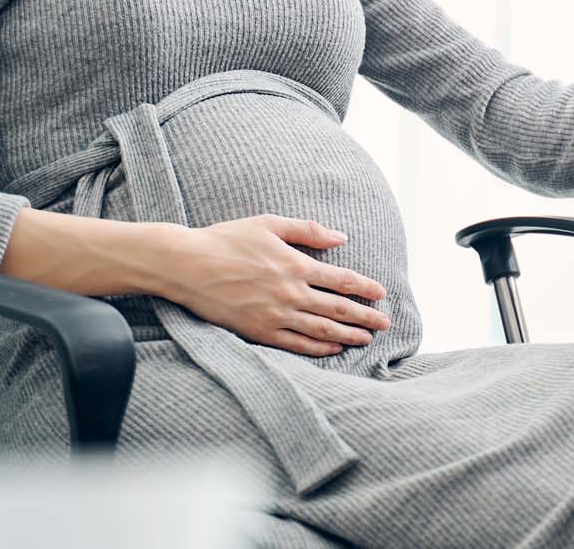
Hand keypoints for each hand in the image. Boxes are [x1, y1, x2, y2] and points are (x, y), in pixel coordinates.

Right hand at [161, 214, 390, 356]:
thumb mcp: (269, 224)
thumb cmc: (226, 240)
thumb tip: (341, 238)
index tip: (382, 295)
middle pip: (339, 309)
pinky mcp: (259, 332)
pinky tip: (333, 349)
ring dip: (348, 336)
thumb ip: (307, 230)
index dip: (366, 289)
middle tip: (385, 324)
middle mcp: (291, 293)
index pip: (342, 280)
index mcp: (295, 265)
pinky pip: (296, 344)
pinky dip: (319, 348)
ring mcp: (276, 316)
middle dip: (366, 318)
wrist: (187, 266)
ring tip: (366, 340)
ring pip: (322, 330)